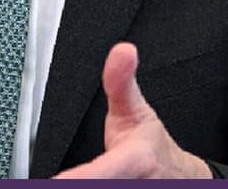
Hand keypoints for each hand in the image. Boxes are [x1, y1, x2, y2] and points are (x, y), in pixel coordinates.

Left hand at [53, 42, 211, 178]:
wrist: (180, 177)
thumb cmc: (152, 146)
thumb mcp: (136, 110)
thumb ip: (121, 82)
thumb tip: (122, 51)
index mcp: (136, 161)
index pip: (101, 173)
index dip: (77, 179)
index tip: (55, 181)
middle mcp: (133, 185)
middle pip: (93, 185)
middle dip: (71, 182)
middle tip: (48, 177)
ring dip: (76, 184)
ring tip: (58, 178)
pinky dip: (82, 187)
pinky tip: (69, 182)